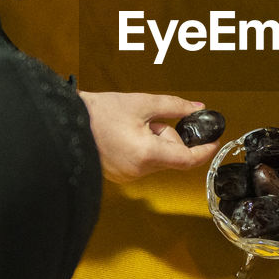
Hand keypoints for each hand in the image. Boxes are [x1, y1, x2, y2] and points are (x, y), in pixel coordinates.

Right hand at [78, 91, 217, 183]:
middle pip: (171, 155)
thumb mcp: (142, 103)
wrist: (64, 122)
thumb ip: (174, 106)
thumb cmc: (96, 113)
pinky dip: (142, 147)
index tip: (214, 141)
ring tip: (130, 126)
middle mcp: (138, 171)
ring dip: (154, 140)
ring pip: (157, 158)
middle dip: (168, 135)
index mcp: (146, 154)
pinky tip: (124, 135)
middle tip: (150, 119)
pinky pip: (142, 161)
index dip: (205, 150)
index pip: (188, 160)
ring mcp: (127, 176)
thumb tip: (197, 108)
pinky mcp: (119, 175)